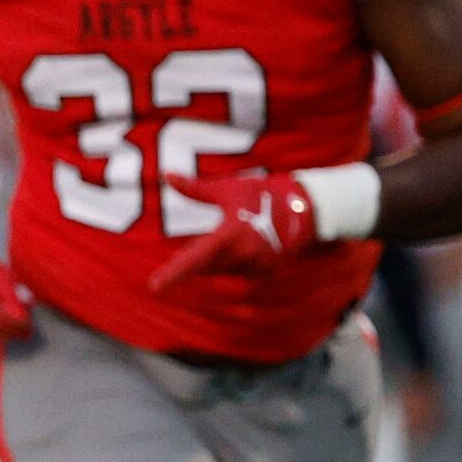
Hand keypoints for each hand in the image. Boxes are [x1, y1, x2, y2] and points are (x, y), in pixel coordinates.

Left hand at [150, 174, 319, 291]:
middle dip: (194, 257)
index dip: (173, 273)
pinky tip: (247, 244)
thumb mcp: (227, 189)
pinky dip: (234, 260)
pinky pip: (238, 271)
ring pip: (221, 269)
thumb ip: (194, 189)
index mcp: (230, 235)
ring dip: (216, 257)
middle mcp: (243, 256)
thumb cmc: (263, 194)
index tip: (153, 287)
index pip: (194, 259)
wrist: (308, 209)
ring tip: (236, 233)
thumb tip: (167, 175)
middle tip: (195, 246)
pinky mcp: (266, 273)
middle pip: (204, 266)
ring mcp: (257, 267)